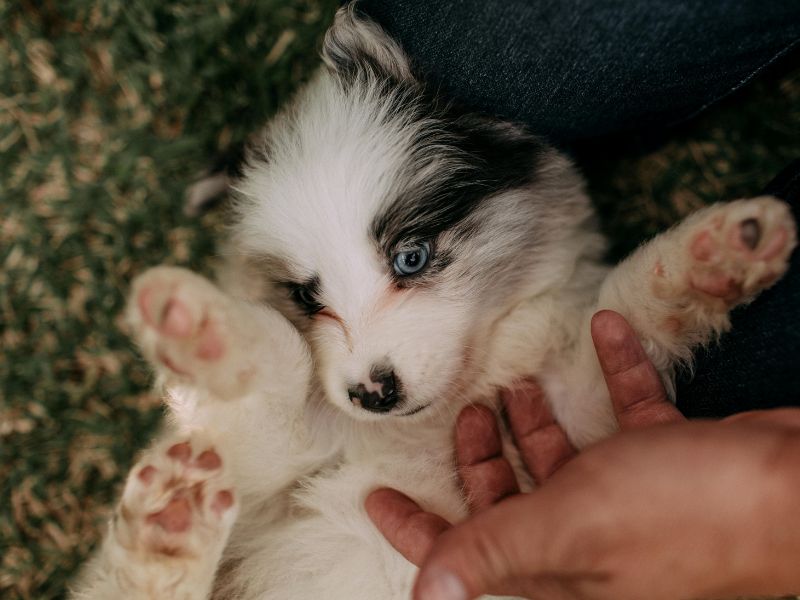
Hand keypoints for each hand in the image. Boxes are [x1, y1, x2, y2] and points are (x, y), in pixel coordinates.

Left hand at [366, 311, 799, 599]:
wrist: (798, 493)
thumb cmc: (684, 514)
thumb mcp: (572, 526)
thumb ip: (496, 550)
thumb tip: (425, 599)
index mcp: (555, 562)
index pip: (464, 549)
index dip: (414, 527)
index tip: (373, 493)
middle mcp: (587, 537)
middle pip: (511, 496)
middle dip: (481, 455)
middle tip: (467, 409)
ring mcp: (630, 498)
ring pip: (565, 457)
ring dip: (537, 418)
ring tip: (515, 381)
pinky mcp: (669, 460)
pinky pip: (629, 413)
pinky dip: (614, 374)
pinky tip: (605, 332)